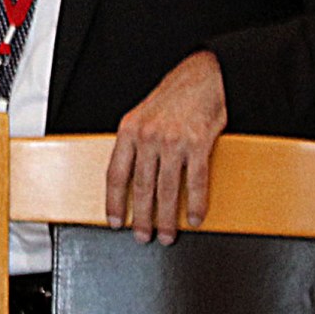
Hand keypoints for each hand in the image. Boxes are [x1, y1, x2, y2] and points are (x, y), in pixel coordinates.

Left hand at [105, 51, 227, 243]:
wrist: (200, 76)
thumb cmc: (171, 98)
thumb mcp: (141, 116)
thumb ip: (133, 144)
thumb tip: (127, 178)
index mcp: (129, 131)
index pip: (116, 175)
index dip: (114, 202)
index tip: (115, 222)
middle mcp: (148, 137)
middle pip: (141, 187)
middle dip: (142, 218)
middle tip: (142, 236)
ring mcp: (173, 142)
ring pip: (167, 190)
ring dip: (166, 218)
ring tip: (166, 235)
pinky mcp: (199, 144)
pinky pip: (196, 181)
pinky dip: (196, 204)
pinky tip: (195, 218)